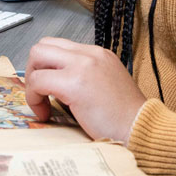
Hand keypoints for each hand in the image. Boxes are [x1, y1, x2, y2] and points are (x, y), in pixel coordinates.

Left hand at [24, 37, 146, 143]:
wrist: (143, 130)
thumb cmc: (126, 118)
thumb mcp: (105, 85)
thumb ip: (82, 77)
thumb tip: (55, 84)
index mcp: (98, 54)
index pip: (59, 46)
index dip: (46, 66)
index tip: (47, 87)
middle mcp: (90, 54)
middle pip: (43, 46)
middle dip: (33, 69)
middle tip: (39, 93)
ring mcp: (82, 65)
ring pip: (37, 56)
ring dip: (32, 82)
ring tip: (41, 104)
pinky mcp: (74, 84)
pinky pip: (38, 81)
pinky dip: (34, 98)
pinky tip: (45, 114)